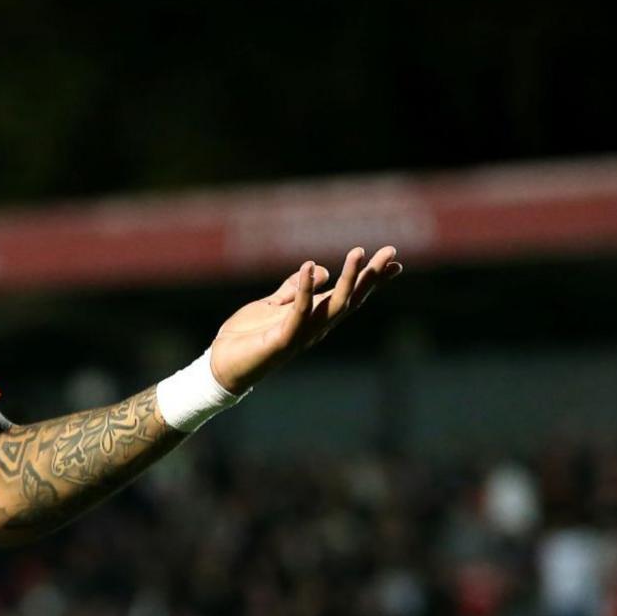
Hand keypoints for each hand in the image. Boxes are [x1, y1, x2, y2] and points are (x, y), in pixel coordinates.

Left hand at [209, 246, 401, 393]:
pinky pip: (298, 311)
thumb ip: (293, 288)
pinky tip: (308, 266)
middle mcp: (315, 326)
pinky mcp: (283, 339)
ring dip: (348, 279)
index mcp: (314, 317)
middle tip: (390, 251)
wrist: (221, 364)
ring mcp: (302, 334)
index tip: (394, 260)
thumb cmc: (247, 336)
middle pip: (351, 298)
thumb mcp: (272, 304)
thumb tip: (320, 270)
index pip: (349, 295)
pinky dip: (304, 289)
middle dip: (371, 276)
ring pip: (334, 305)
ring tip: (358, 252)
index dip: (371, 279)